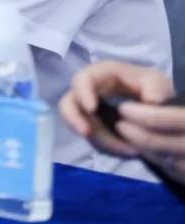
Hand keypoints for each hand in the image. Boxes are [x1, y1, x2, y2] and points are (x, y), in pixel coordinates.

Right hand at [60, 61, 182, 180]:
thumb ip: (155, 87)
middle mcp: (89, 92)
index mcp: (101, 75)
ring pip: (80, 125)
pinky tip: (126, 148)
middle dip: (73, 119)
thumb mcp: (156, 82)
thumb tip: (151, 101)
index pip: (82, 78)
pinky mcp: (93, 126)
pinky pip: (92, 138)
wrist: (155, 107)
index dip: (82, 92)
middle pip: (68, 102)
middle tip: (86, 132)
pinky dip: (107, 145)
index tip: (91, 108)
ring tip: (125, 148)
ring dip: (97, 137)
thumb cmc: (151, 88)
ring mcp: (89, 111)